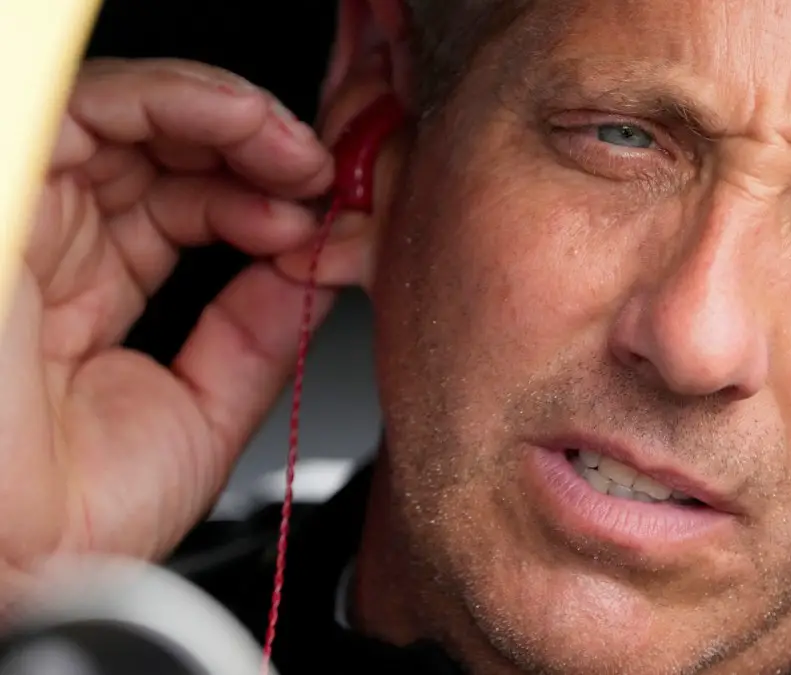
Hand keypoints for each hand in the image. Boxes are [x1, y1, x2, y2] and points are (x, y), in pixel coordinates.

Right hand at [0, 58, 334, 597]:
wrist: (17, 568)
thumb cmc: (70, 523)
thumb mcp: (204, 414)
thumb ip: (260, 333)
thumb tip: (319, 269)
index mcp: (93, 294)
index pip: (187, 206)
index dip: (263, 202)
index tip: (329, 223)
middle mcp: (56, 244)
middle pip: (166, 151)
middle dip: (260, 153)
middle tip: (326, 181)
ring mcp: (29, 210)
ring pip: (133, 111)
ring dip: (236, 120)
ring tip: (301, 160)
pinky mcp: (9, 183)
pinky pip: (91, 102)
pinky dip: (182, 99)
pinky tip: (248, 130)